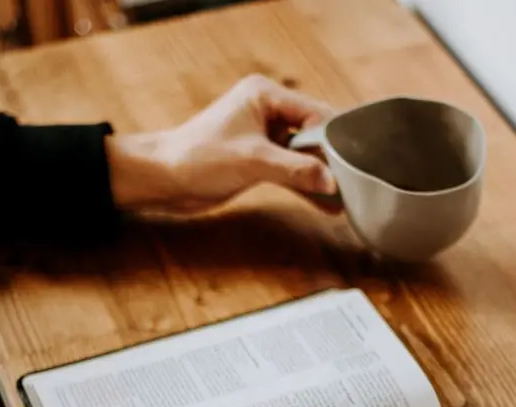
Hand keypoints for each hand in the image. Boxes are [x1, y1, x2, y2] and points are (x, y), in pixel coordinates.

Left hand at [105, 74, 337, 212]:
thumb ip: (296, 170)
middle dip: (330, 159)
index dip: (332, 140)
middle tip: (353, 183)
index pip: (315, 113)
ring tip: (346, 196)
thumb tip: (332, 182)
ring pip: (304, 154)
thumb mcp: (252, 161)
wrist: (162, 179)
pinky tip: (326, 203)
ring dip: (320, 175)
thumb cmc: (197, 158)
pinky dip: (305, 185)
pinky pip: (291, 169)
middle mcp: (267, 109)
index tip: (349, 167)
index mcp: (265, 94)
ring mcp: (264, 134)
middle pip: (314, 133)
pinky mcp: (259, 157)